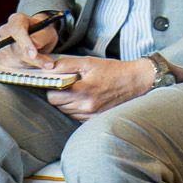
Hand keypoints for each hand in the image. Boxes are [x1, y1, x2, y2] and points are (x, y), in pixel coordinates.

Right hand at [0, 10, 65, 66]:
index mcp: (16, 20)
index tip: (34, 54)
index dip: (25, 43)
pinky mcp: (1, 56)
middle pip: (13, 48)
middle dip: (30, 58)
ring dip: (29, 64)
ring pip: (13, 59)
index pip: (17, 30)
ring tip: (42, 61)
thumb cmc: (42, 32)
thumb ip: (41, 37)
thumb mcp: (48, 32)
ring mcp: (1, 44)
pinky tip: (33, 63)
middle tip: (48, 64)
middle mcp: (5, 30)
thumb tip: (35, 44)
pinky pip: (12, 66)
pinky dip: (25, 67)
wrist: (38, 37)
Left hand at [41, 54, 156, 118]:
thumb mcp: (88, 62)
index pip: (52, 96)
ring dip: (67, 102)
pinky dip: (76, 109)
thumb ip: (65, 64)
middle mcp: (85, 107)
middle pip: (58, 105)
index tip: (56, 81)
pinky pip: (76, 117)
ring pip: (66, 112)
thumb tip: (48, 68)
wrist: (135, 82)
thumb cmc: (112, 70)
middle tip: (67, 85)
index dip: (51, 87)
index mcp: (82, 91)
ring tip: (78, 91)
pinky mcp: (95, 119)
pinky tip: (84, 99)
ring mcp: (91, 115)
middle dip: (58, 94)